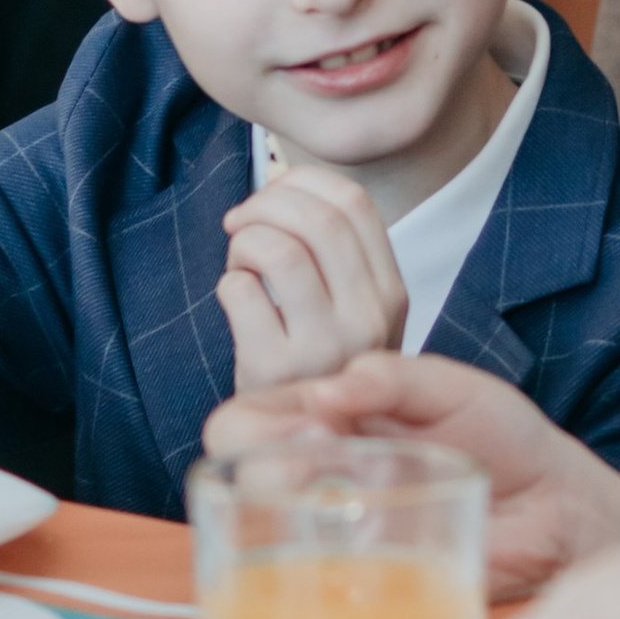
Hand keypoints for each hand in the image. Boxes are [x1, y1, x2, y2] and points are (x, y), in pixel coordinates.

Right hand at [199, 347, 619, 590]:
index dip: (258, 418)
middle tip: (325, 447)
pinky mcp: (362, 575)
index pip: (251, 413)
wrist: (556, 508)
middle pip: (240, 468)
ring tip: (347, 490)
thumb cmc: (507, 439)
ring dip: (285, 503)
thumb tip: (329, 388)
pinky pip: (310, 576)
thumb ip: (394, 378)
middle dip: (262, 458)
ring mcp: (337, 527)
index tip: (314, 417)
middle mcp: (320, 471)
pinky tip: (360, 543)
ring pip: (265, 523)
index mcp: (330, 415)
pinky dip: (314, 560)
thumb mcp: (454, 388)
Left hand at [217, 161, 408, 390]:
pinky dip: (228, 281)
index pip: (355, 204)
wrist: (302, 438)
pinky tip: (236, 299)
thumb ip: (332, 250)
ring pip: (280, 251)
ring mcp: (324, 347)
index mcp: (391, 293)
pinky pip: (241, 291)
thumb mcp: (352, 309)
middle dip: (264, 204)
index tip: (274, 192)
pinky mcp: (275, 368)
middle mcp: (367, 318)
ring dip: (245, 241)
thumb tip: (280, 180)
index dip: (304, 182)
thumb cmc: (317, 361)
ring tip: (240, 264)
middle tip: (239, 221)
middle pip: (317, 220)